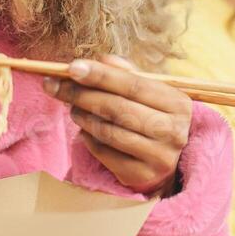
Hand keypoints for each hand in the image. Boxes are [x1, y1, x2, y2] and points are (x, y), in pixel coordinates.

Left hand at [43, 55, 191, 194]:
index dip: (101, 75)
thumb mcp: (149, 92)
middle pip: (118, 109)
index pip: (134, 85)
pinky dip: (88, 138)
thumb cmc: (154, 117)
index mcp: (178, 104)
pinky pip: (104, 153)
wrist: (168, 159)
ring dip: (82, 116)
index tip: (72, 68)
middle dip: (82, 95)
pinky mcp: (140, 175)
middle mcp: (173, 132)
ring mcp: (158, 156)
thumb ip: (126, 74)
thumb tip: (100, 60)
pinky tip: (85, 129)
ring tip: (72, 107)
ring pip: (108, 132)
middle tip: (56, 86)